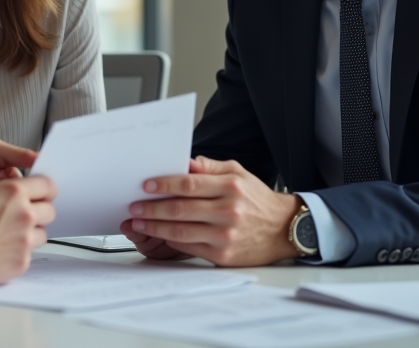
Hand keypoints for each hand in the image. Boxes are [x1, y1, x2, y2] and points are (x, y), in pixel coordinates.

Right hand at [0, 175, 56, 285]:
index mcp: (15, 192)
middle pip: (50, 211)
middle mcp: (25, 215)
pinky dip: (20, 251)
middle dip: (39, 211)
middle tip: (23, 214)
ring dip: (32, 232)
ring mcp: (26, 240)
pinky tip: (3, 249)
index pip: (48, 186)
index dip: (45, 189)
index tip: (41, 193)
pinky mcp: (22, 261)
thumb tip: (12, 177)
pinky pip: (30, 254)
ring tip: (11, 233)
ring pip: (42, 233)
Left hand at [126, 157, 301, 266]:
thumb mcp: (238, 173)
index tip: (146, 186)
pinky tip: (160, 234)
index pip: (188, 185)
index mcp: (229, 187)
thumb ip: (210, 167)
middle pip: (179, 209)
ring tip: (140, 222)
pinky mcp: (223, 256)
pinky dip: (171, 240)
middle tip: (135, 207)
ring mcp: (225, 236)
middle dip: (151, 208)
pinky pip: (189, 247)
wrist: (284, 229)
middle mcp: (227, 211)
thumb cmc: (257, 200)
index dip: (163, 185)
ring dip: (154, 227)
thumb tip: (183, 163)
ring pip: (180, 231)